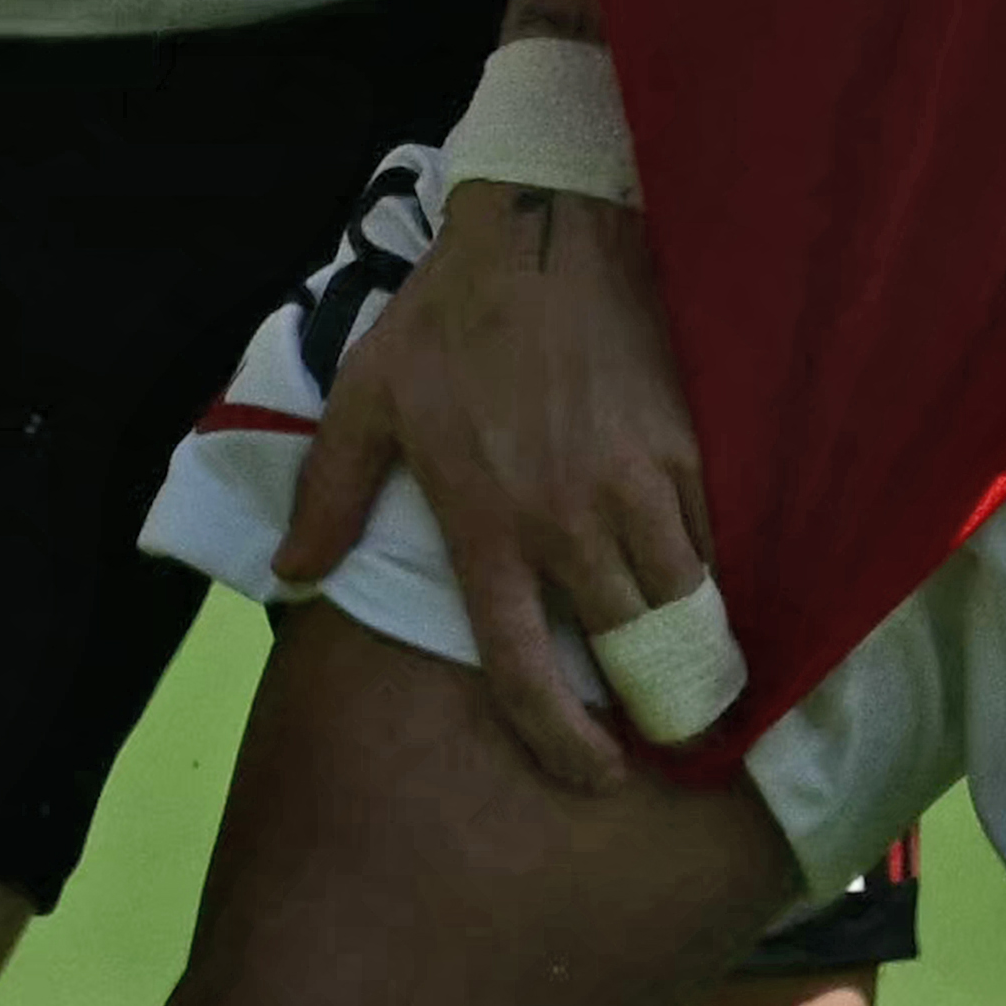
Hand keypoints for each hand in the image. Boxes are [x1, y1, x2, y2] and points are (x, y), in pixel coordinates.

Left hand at [282, 179, 714, 791]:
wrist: (543, 229)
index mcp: (486, 528)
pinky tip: (710, 582)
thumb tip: (291, 574)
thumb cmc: (449, 318)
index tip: (596, 777)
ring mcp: (635, 487)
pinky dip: (714, 570)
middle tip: (669, 730)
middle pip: (630, 652)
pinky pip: (713, 539)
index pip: (528, 671)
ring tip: (699, 674)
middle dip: (656, 707)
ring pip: (684, 605)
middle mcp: (566, 524)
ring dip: (692, 647)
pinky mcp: (686, 448)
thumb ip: (330, 496)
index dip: (565, 744)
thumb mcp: (366, 399)